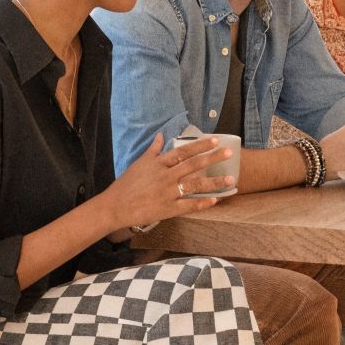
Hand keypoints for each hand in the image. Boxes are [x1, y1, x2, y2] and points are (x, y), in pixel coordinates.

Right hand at [103, 134, 233, 229]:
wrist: (114, 206)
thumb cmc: (126, 184)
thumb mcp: (139, 163)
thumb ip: (153, 150)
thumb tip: (161, 135)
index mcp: (159, 164)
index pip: (183, 152)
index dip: (200, 146)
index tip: (215, 141)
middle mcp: (165, 177)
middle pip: (192, 166)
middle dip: (212, 159)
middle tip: (230, 154)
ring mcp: (167, 193)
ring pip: (194, 186)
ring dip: (213, 183)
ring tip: (230, 180)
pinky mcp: (167, 209)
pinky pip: (188, 206)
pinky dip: (202, 204)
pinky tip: (215, 201)